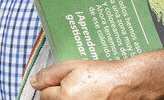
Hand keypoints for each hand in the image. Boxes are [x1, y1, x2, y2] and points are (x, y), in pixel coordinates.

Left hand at [31, 58, 149, 99]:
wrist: (130, 83)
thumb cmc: (104, 74)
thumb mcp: (73, 66)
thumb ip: (49, 74)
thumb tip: (33, 82)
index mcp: (64, 97)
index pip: (44, 95)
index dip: (52, 86)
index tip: (64, 81)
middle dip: (60, 95)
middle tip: (77, 87)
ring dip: (71, 99)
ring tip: (88, 92)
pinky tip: (93, 97)